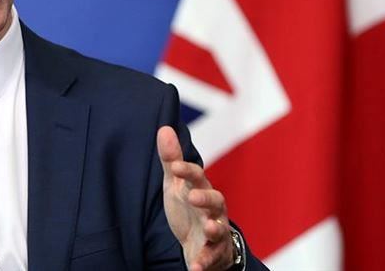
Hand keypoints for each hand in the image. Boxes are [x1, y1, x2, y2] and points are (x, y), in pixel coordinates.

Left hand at [157, 126, 234, 270]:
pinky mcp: (215, 253)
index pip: (197, 177)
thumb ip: (171, 160)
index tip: (175, 166)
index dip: (187, 170)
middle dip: (206, 198)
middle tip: (193, 196)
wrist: (201, 241)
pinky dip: (203, 263)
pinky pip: (212, 257)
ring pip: (220, 228)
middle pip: (215, 200)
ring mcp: (215, 231)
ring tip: (209, 228)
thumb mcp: (176, 184)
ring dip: (215, 228)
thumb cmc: (189, 208)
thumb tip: (164, 128)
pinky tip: (194, 267)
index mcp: (201, 189)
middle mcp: (212, 209)